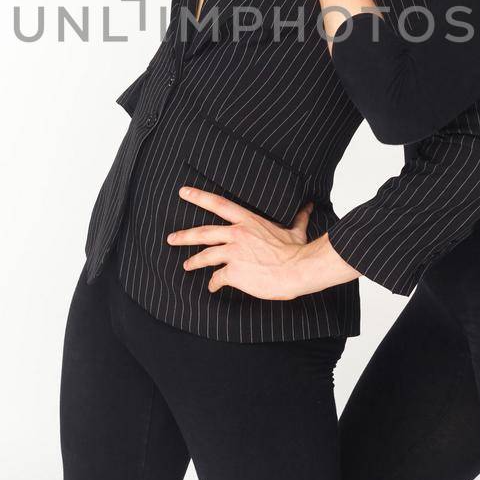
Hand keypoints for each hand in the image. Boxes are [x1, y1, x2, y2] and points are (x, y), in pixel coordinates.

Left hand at [167, 187, 314, 299]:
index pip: (218, 204)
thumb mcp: (295, 229)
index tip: (183, 192)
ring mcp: (233, 253)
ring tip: (186, 265)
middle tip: (170, 238)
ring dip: (194, 261)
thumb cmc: (297, 250)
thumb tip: (308, 206)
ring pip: (205, 256)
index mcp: (248, 221)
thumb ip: (298, 217)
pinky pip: (217, 278)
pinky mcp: (233, 273)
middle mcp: (237, 234)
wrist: (297, 269)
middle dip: (184, 236)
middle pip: (203, 232)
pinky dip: (214, 284)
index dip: (199, 196)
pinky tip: (212, 287)